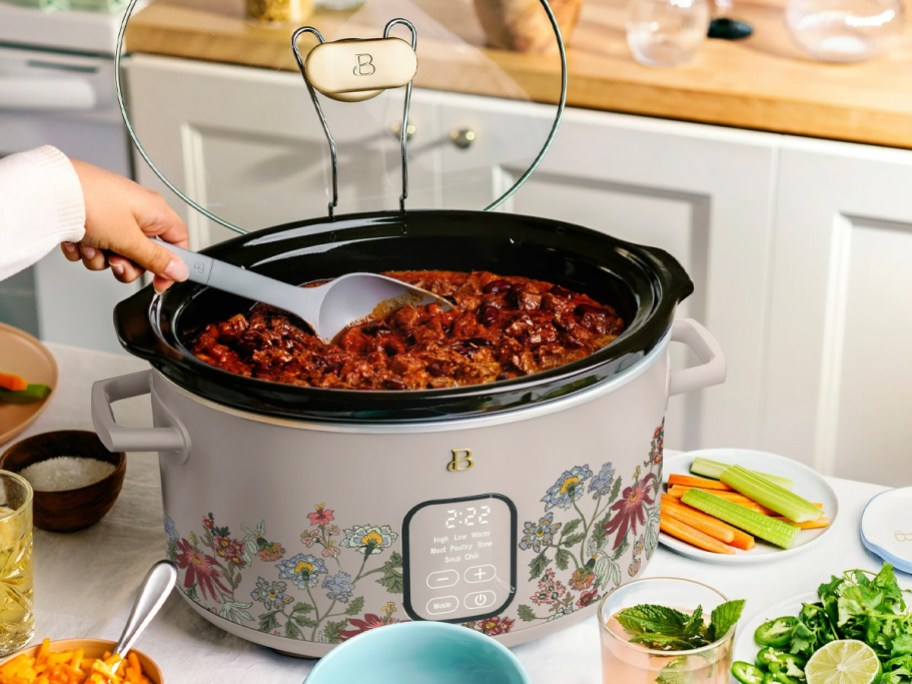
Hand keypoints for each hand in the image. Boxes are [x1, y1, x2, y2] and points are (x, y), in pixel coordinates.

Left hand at [61, 159, 189, 291]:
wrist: (49, 190)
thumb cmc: (91, 201)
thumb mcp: (129, 240)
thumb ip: (156, 259)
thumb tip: (179, 271)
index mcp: (155, 211)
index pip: (179, 243)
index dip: (172, 265)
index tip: (161, 282)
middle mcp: (137, 212)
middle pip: (145, 254)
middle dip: (127, 265)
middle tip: (115, 262)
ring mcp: (113, 215)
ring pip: (118, 253)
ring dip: (102, 258)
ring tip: (90, 245)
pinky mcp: (92, 219)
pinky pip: (97, 246)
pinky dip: (86, 249)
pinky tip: (77, 241)